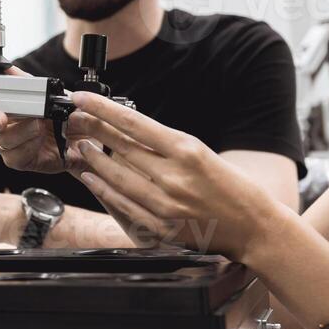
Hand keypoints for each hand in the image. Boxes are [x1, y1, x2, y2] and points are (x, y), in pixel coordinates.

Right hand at [0, 67, 84, 174]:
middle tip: (2, 117)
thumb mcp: (51, 92)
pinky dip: (26, 147)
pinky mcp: (21, 160)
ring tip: (38, 125)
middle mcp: (4, 124)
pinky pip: (14, 157)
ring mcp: (11, 144)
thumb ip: (27, 81)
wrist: (89, 135)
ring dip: (18, 132)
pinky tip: (39, 140)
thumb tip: (7, 68)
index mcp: (6, 104)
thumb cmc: (67, 113)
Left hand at [65, 92, 283, 258]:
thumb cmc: (231, 186)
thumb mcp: (201, 152)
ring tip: (80, 146)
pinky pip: (123, 206)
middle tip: (74, 120)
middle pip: (120, 148)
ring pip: (116, 177)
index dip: (102, 109)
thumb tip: (127, 130)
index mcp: (187, 151)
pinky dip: (103, 190)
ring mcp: (166, 206)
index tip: (82, 99)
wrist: (253, 227)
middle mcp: (174, 177)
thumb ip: (165, 144)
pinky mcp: (162, 229)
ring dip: (93, 160)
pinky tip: (92, 178)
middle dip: (91, 130)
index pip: (134, 123)